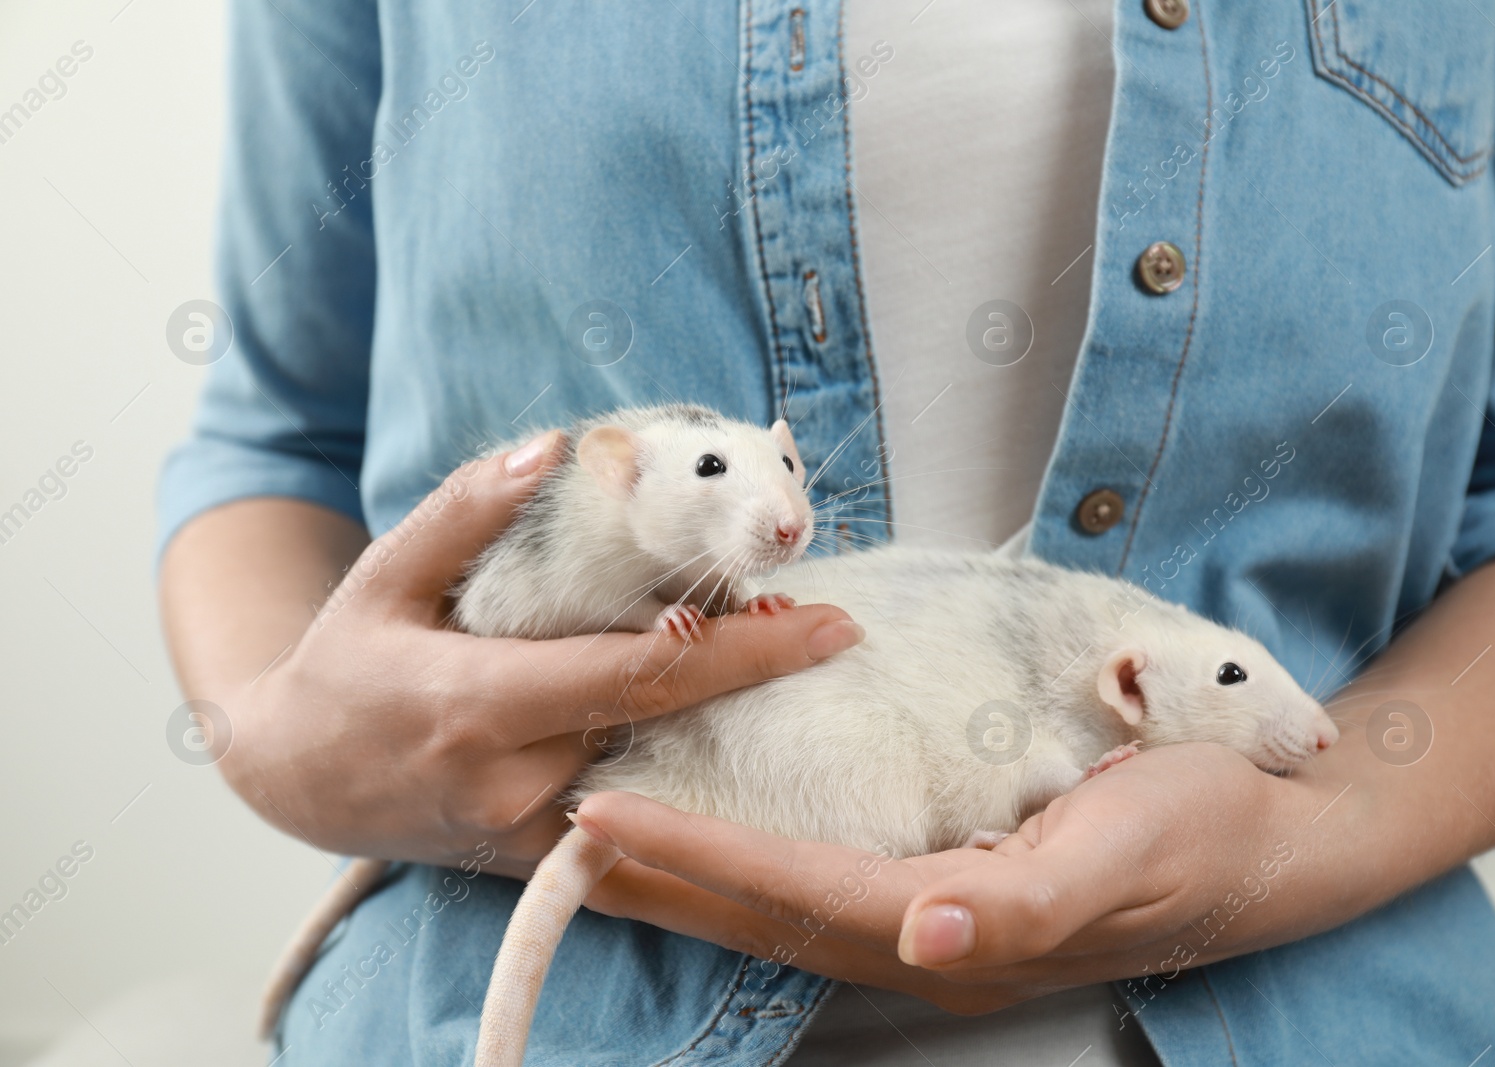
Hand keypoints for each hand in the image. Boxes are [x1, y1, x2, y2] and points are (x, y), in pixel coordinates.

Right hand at [199, 434, 864, 877]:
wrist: (293, 781)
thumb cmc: (344, 665)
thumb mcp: (384, 575)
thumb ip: (463, 511)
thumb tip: (548, 445)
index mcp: (478, 703)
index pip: (639, 674)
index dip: (739, 650)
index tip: (823, 622)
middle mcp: (511, 778)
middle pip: (666, 723)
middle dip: (754, 677)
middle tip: (831, 629)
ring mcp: (525, 829)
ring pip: (654, 774)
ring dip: (725, 725)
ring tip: (790, 667)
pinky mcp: (532, 856)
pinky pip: (629, 822)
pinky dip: (684, 787)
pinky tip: (733, 754)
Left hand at [575, 743, 1345, 1012]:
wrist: (1278, 832)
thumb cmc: (1208, 828)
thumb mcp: (1128, 856)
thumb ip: (1024, 907)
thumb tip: (924, 932)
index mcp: (962, 931)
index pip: (798, 894)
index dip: (696, 861)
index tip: (601, 822)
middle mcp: (933, 937)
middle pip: (770, 913)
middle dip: (661, 879)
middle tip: (561, 837)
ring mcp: (942, 918)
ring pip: (789, 901)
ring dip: (694, 875)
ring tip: (608, 842)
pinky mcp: (957, 882)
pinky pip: (831, 874)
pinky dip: (758, 855)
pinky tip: (726, 831)